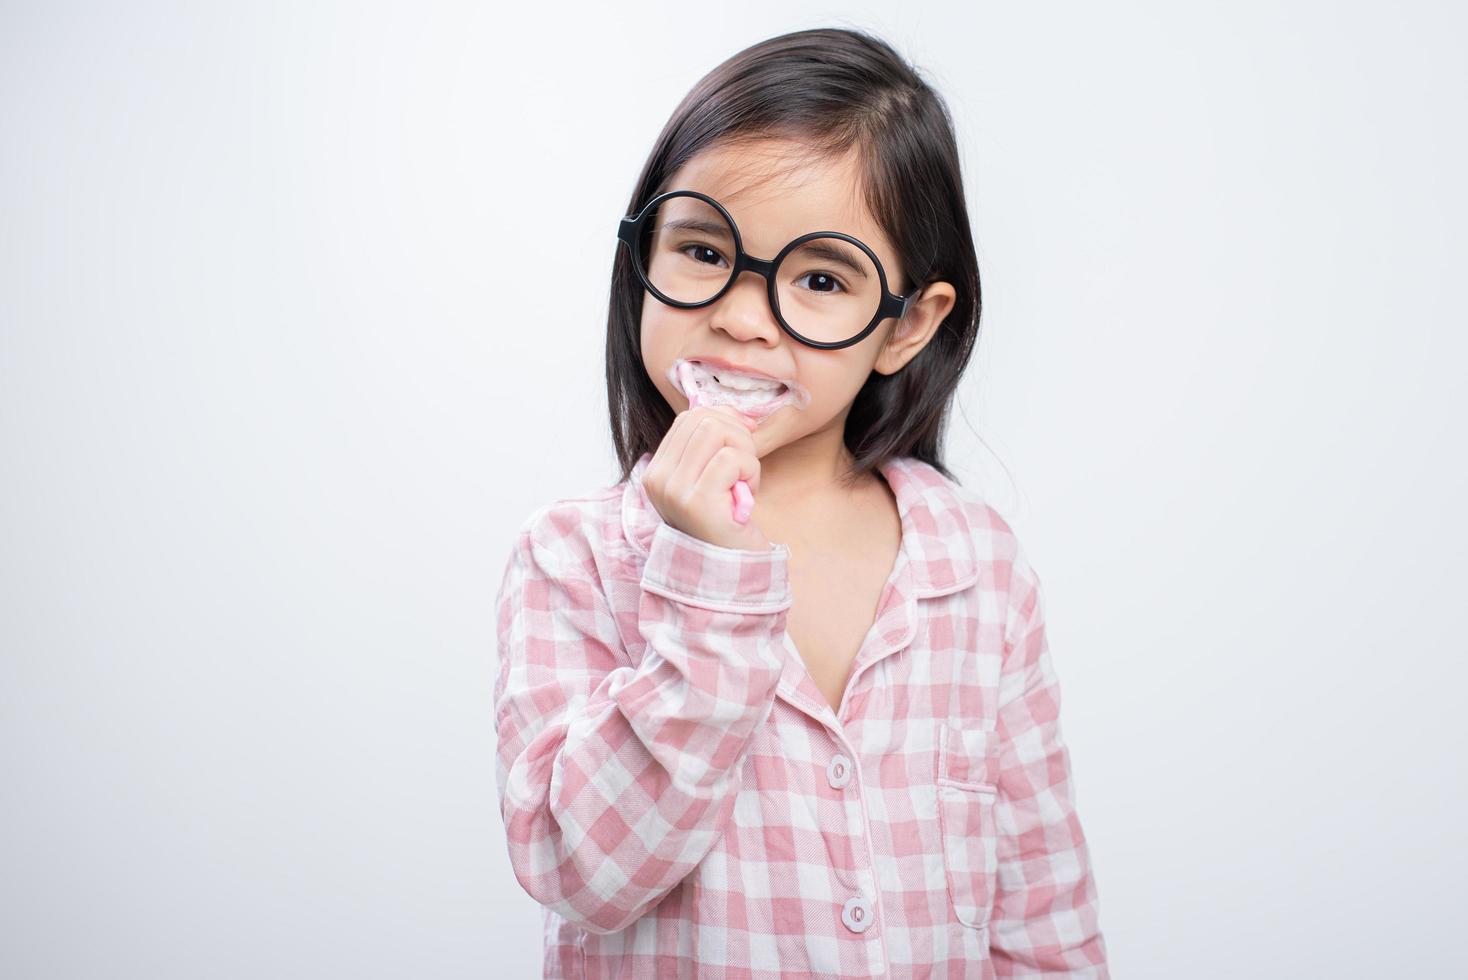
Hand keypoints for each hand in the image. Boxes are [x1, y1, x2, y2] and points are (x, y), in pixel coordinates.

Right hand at [642, 404, 772, 551]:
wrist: (729, 569)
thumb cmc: (725, 521)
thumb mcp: (710, 477)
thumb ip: (711, 443)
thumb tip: (730, 409)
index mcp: (657, 470)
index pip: (689, 418)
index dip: (723, 421)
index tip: (741, 445)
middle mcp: (658, 479)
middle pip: (705, 420)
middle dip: (738, 436)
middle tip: (745, 467)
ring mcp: (674, 490)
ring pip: (718, 432)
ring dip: (746, 453)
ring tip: (744, 482)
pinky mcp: (697, 501)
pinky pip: (732, 459)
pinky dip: (751, 472)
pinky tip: (746, 496)